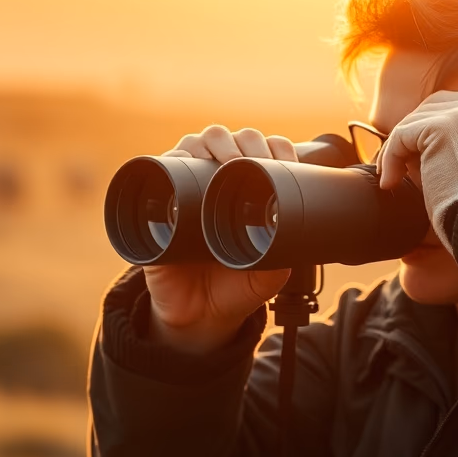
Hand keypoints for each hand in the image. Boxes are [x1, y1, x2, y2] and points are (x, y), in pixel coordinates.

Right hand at [144, 126, 296, 353]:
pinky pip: (160, 167)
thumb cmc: (234, 287)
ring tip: (225, 160)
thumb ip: (283, 258)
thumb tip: (299, 240)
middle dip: (244, 141)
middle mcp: (216, 181)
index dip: (276, 147)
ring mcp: (186, 187)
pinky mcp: (158, 201)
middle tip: (253, 160)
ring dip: (211, 142)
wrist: (198, 317)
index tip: (287, 160)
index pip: (264, 152)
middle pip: (230, 139)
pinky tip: (185, 163)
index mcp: (247, 191)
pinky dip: (171, 158)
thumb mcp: (267, 275)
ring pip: (195, 143)